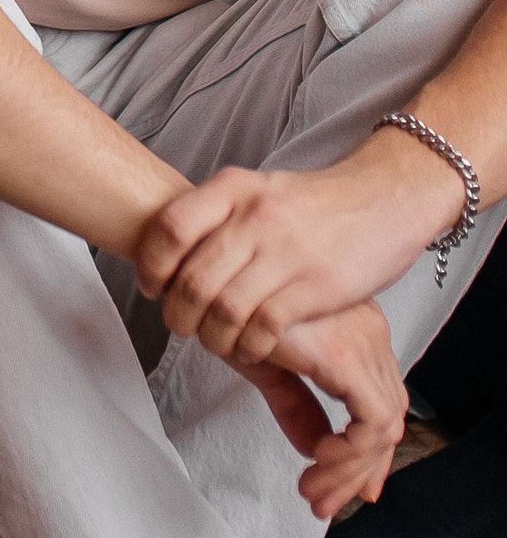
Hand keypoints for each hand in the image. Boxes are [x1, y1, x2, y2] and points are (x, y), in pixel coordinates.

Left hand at [134, 132, 463, 365]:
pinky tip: (251, 349)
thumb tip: (167, 250)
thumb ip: (217, 213)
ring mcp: (286, 252)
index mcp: (234, 188)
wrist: (387, 197)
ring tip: (214, 341)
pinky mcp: (316, 286)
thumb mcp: (259, 189)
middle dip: (177, 313)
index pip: (170, 228)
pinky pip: (264, 327)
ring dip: (211, 336)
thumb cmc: (316, 202)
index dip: (150, 265)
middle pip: (192, 279)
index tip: (151, 287)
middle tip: (180, 325)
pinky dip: (249, 346)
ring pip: (224, 310)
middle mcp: (255, 217)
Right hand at [228, 301, 404, 519]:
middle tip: (323, 501)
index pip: (380, 399)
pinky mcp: (346, 354)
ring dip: (351, 470)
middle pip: (389, 415)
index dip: (367, 449)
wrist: (193, 270)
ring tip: (313, 492)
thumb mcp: (264, 362)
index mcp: (353, 327)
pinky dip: (352, 452)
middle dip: (359, 470)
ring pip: (384, 425)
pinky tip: (318, 461)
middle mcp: (368, 331)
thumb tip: (314, 448)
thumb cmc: (219, 302)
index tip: (342, 484)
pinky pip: (372, 422)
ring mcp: (362, 340)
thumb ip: (295, 403)